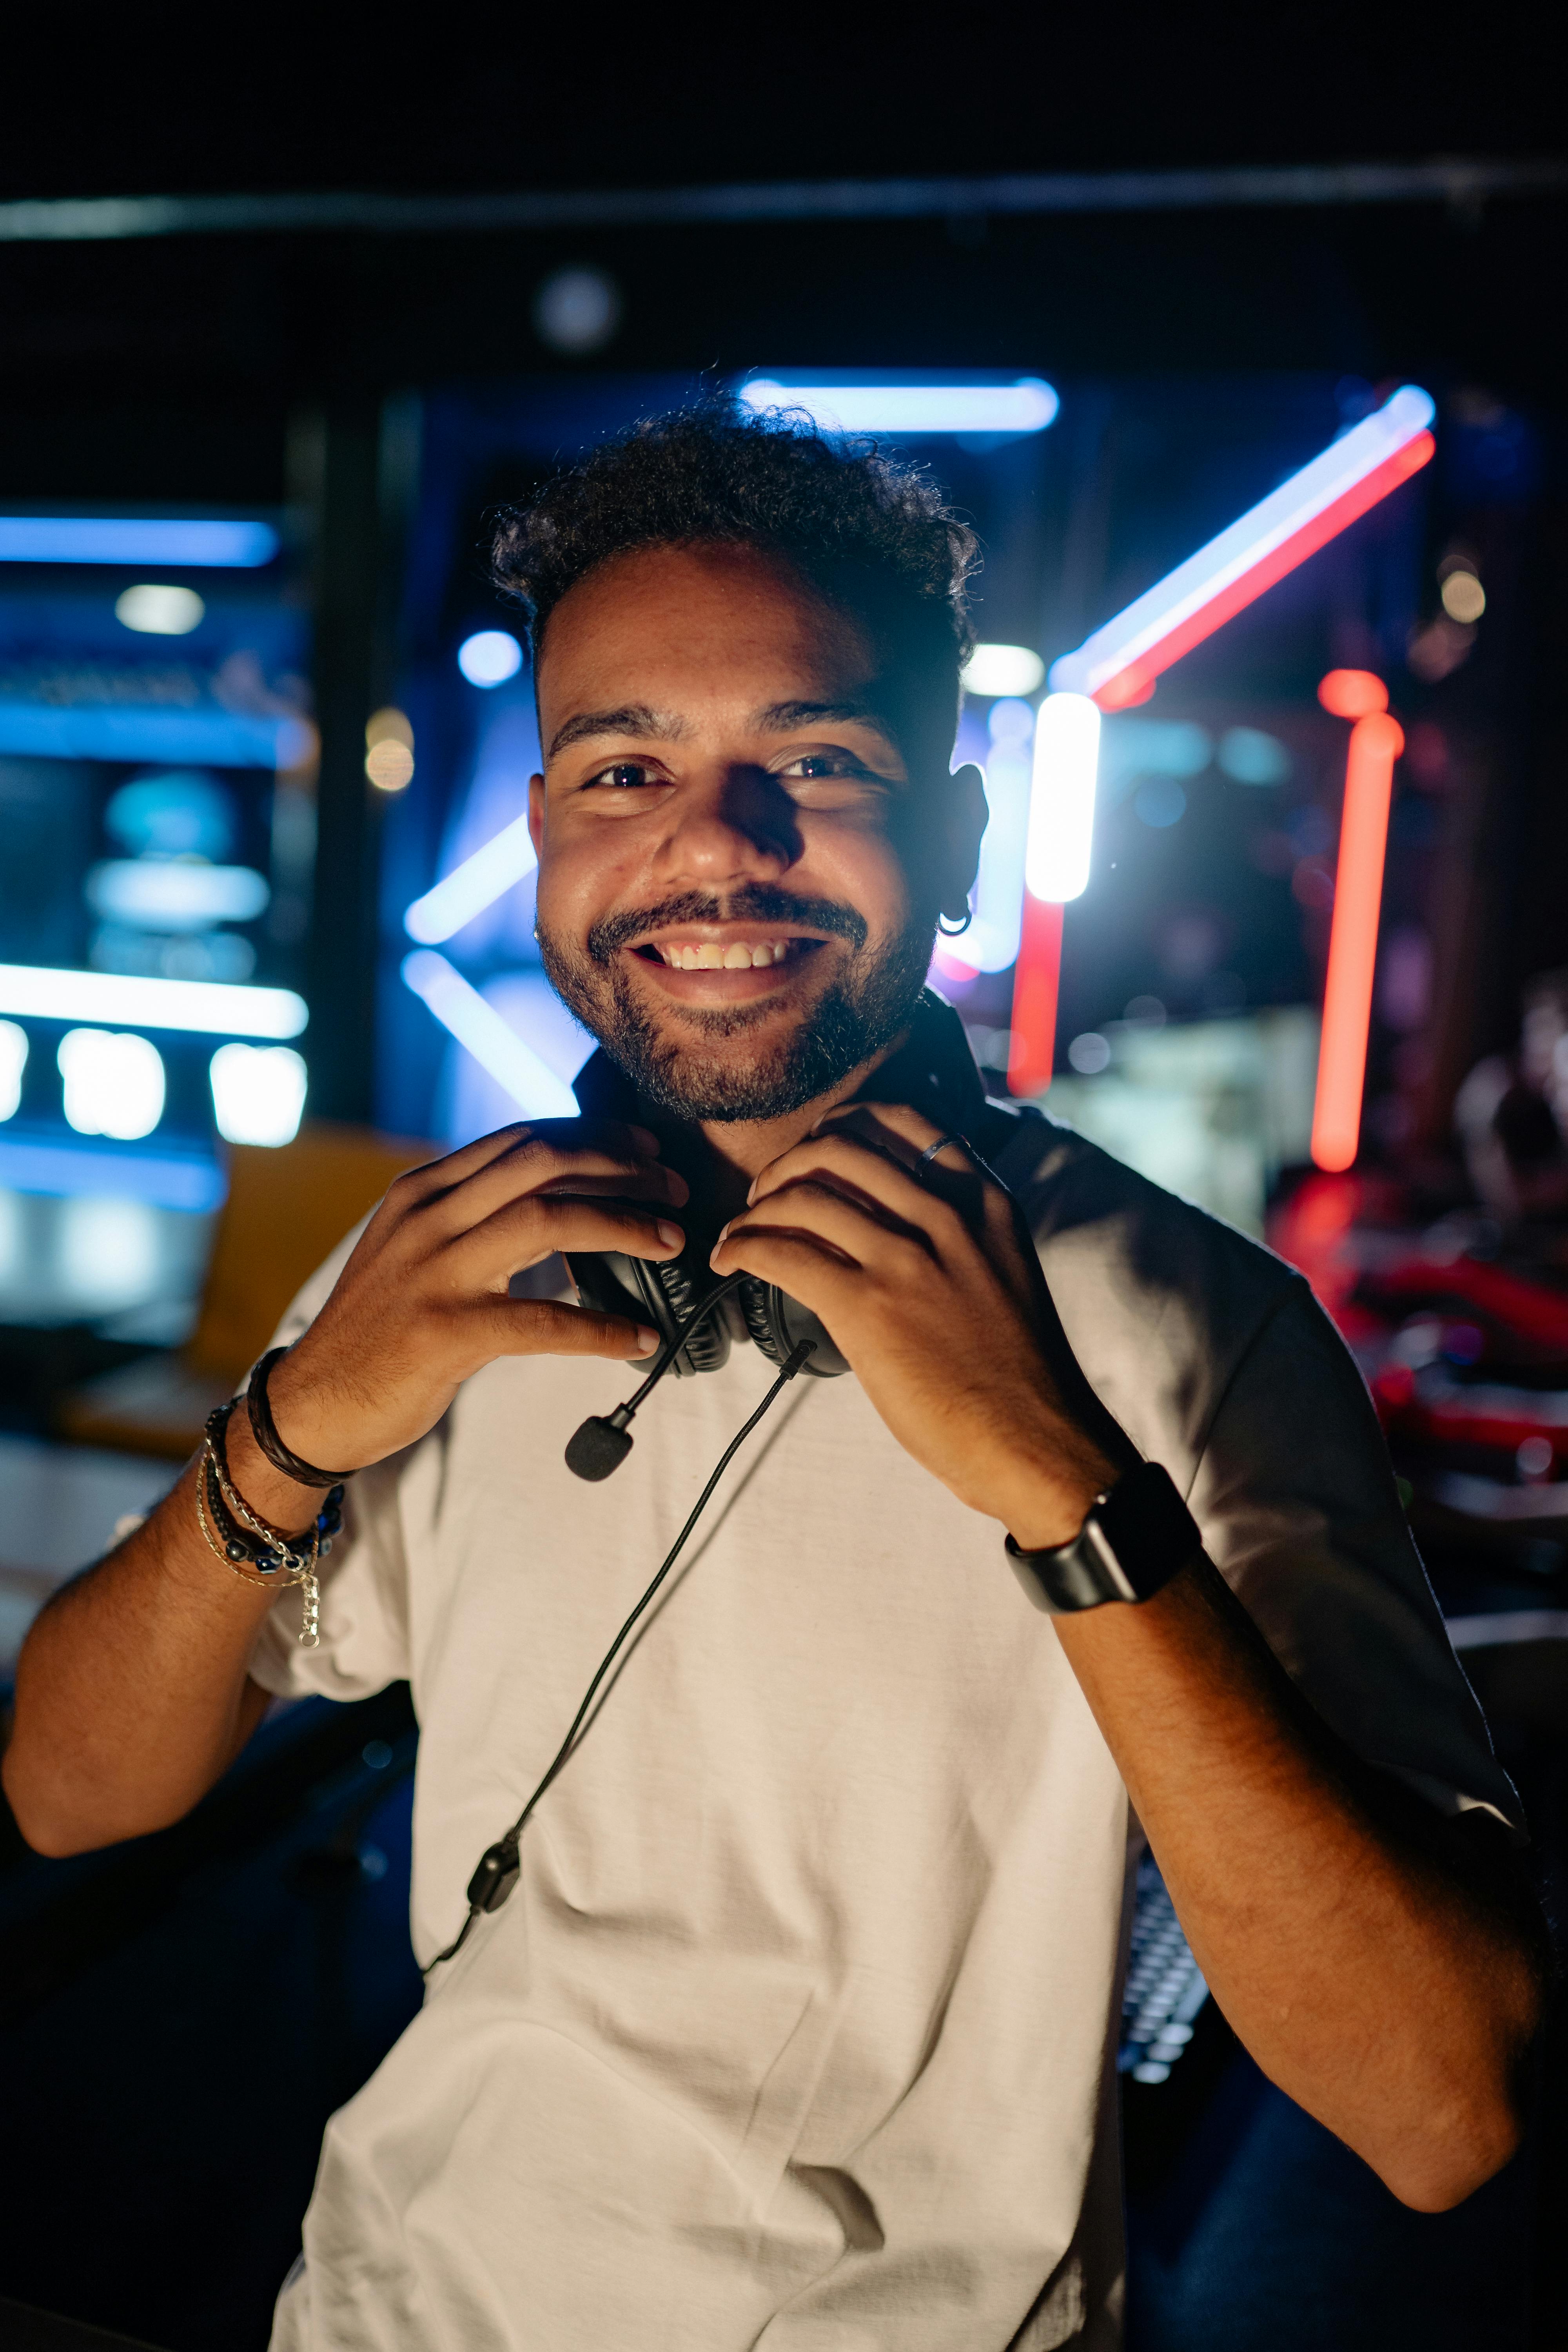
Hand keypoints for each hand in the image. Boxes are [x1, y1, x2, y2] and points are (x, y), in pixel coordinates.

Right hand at [254, 1120, 686, 1483]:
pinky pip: (543, 1321)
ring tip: (671, 1242)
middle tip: (673, 1190)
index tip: (645, 1151)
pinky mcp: (445, 1332)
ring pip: (549, 1221)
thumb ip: (471, 1214)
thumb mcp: (415, 1248)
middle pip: (544, 1164)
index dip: (595, 1137)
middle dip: (621, 1168)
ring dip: (624, 1225)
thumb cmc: (380, 1329)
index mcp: (424, 1191)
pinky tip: (638, 1339)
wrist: (313, 1402)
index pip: (523, 1138)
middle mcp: (428, 1218)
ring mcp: (434, 1273)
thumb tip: (556, 1193)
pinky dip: (601, 1329)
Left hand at [709, 1103, 1114, 1544]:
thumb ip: (957, 1237)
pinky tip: (732, 1261)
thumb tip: (884, 1224)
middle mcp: (947, 1217)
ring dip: (757, 1208)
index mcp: (984, 1204)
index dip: (844, 1127)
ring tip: (740, 1231)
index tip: (815, 1149)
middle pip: (842, 1148)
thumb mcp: (1001, 1274)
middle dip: (790, 1163)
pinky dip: (744, 1248)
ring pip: (806, 1195)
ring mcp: (908, 1259)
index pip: (904, 1123)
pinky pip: (784, 1253)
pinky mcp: (870, 1306)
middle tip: (766, 1193)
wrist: (1037, 1442)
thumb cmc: (1018, 1376)